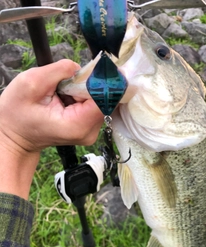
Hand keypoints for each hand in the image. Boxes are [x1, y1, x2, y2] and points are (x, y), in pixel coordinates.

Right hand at [0, 59, 103, 198]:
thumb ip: (59, 71)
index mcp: (77, 125)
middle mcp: (89, 132)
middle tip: (66, 82)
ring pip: (100, 101)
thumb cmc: (18, 113)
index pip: (104, 99)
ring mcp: (90, 132)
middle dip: (89, 84)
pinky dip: (83, 96)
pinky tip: (67, 98)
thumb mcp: (31, 83)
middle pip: (104, 99)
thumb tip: (80, 67)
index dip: (102, 80)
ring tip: (62, 92)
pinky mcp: (89, 128)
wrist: (16, 135)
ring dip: (84, 90)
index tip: (96, 66)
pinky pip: (94, 105)